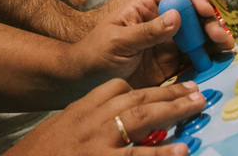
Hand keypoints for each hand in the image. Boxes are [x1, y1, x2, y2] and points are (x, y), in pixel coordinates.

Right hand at [5, 78, 204, 155]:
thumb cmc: (41, 154)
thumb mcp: (62, 130)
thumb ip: (85, 123)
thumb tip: (114, 125)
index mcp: (80, 110)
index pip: (114, 88)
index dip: (141, 87)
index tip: (162, 89)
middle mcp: (91, 121)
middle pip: (134, 98)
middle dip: (167, 93)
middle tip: (195, 90)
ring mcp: (99, 143)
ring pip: (140, 118)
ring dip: (172, 110)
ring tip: (197, 105)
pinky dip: (162, 153)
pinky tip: (182, 149)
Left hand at [91, 0, 226, 49]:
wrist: (89, 80)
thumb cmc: (97, 52)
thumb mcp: (118, 40)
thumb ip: (146, 30)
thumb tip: (177, 17)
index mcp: (146, 5)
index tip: (207, 10)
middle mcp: (162, 18)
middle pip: (193, 10)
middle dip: (211, 18)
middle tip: (220, 34)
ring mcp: (170, 39)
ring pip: (200, 32)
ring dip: (215, 35)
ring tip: (225, 45)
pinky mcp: (174, 60)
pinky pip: (197, 55)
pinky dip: (211, 55)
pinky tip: (220, 58)